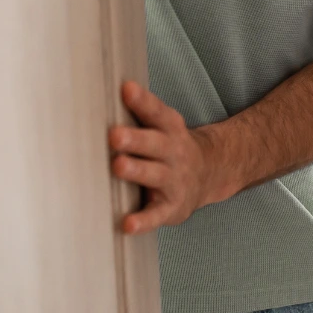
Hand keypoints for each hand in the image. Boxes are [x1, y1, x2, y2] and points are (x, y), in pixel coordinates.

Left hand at [108, 81, 221, 234]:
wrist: (209, 174)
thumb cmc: (171, 147)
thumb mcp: (163, 126)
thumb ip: (140, 111)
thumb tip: (103, 89)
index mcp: (170, 129)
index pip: (156, 112)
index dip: (142, 101)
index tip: (127, 89)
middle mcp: (174, 152)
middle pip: (155, 143)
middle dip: (135, 139)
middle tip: (115, 135)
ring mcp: (174, 179)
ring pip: (155, 175)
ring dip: (137, 170)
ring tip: (119, 166)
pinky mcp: (171, 207)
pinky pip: (156, 215)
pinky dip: (143, 221)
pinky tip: (127, 224)